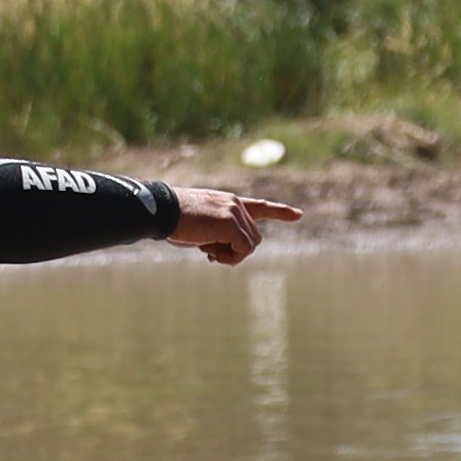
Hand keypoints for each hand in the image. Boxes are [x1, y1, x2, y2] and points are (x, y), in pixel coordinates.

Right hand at [164, 187, 299, 264]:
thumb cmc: (173, 221)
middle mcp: (236, 205)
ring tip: (206, 249)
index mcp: (229, 202)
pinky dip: (229, 258)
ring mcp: (234, 213)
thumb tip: (222, 253)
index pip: (260, 206)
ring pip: (250, 246)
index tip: (299, 215)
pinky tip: (209, 252)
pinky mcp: (230, 224)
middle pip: (253, 239)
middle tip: (210, 252)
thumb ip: (217, 236)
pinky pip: (242, 250)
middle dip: (235, 251)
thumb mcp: (200, 227)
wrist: (162, 211)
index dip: (280, 212)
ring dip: (230, 255)